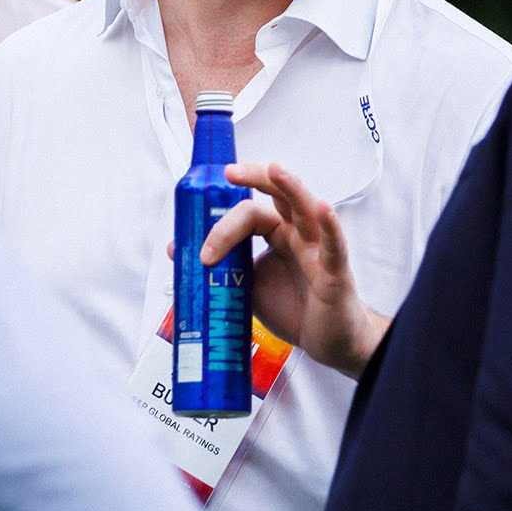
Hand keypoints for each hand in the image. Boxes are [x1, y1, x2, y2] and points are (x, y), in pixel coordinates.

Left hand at [200, 162, 389, 377]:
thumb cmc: (293, 307)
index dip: (224, 227)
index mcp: (277, 233)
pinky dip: (330, 225)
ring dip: (290, 186)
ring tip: (274, 169)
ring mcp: (317, 249)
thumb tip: (176, 249)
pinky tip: (323, 208)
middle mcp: (297, 233)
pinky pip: (334, 245)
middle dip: (256, 177)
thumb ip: (221, 266)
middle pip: (279, 194)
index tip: (204, 254)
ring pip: (306, 208)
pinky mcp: (335, 271)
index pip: (250, 213)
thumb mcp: (249, 285)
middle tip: (230, 172)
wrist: (324, 341)